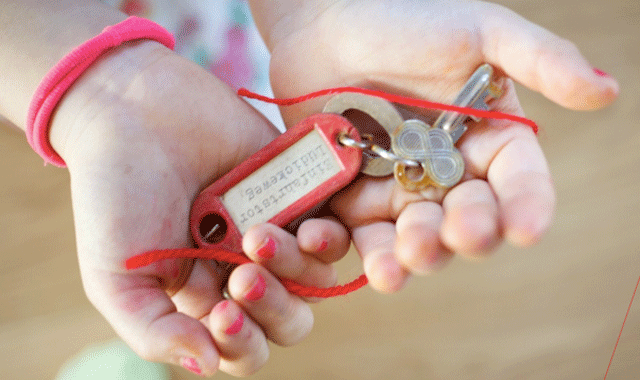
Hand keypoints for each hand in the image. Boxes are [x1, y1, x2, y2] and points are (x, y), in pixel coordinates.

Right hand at [51, 41, 348, 375]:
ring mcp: (275, 230)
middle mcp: (245, 268)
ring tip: (256, 235)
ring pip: (317, 279)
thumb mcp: (117, 279)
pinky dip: (328, 238)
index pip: (244, 348)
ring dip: (295, 269)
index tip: (221, 315)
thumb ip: (155, 332)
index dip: (242, 344)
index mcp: (205, 298)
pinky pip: (335, 229)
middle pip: (290, 320)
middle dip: (274, 308)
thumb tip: (207, 365)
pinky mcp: (299, 191)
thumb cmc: (116, 195)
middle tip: (242, 275)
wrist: (133, 111)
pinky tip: (304, 226)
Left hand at [251, 0, 618, 292]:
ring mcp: (397, 192)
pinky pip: (357, 238)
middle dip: (467, 233)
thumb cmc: (402, 22)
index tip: (527, 229)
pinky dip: (359, 253)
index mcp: (488, 141)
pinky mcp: (351, 202)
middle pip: (467, 220)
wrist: (322, 26)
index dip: (527, 208)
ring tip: (406, 260)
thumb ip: (540, 59)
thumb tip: (606, 91)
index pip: (519, 183)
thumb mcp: (480, 32)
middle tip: (459, 233)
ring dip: (415, 255)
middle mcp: (447, 175)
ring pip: (415, 239)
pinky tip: (366, 261)